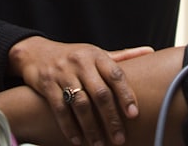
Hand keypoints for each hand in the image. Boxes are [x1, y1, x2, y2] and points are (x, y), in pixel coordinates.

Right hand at [8, 36, 151, 145]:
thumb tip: (150, 51)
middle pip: (100, 93)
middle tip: (119, 139)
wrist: (36, 52)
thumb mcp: (96, 53)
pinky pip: (60, 109)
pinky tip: (78, 140)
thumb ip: (122, 56)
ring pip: (80, 104)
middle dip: (111, 118)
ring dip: (91, 127)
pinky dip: (70, 127)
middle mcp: (81, 62)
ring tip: (99, 144)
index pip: (115, 74)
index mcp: (96, 55)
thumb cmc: (74, 56)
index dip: (126, 94)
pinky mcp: (47, 85)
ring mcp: (63, 73)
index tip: (134, 114)